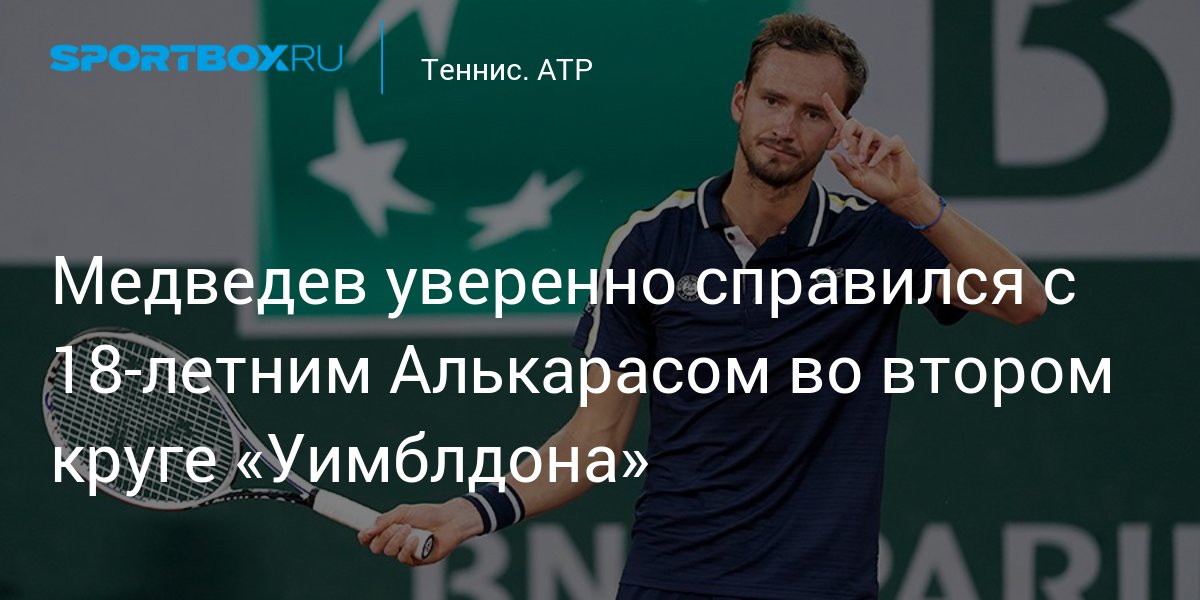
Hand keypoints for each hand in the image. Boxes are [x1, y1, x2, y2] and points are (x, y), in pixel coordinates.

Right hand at [358, 498, 482, 565]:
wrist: (450, 520)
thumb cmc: (428, 514)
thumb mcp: (404, 512)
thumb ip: (386, 519)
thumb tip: (369, 528)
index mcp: (389, 531)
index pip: (370, 539)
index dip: (364, 537)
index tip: (366, 531)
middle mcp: (395, 543)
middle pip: (376, 547)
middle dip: (384, 536)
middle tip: (397, 526)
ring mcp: (404, 552)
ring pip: (389, 552)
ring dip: (397, 539)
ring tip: (409, 528)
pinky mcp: (415, 560)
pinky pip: (403, 558)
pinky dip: (407, 548)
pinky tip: (416, 539)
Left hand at [822, 93, 932, 216]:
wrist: (897, 195)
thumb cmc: (877, 186)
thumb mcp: (857, 180)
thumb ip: (844, 168)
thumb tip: (832, 154)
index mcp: (855, 148)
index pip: (842, 126)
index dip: (833, 111)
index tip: (824, 96)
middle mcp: (867, 142)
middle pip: (853, 123)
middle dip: (846, 131)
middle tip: (846, 146)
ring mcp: (882, 142)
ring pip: (868, 131)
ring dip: (863, 147)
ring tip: (862, 162)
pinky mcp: (895, 145)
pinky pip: (886, 142)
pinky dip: (878, 154)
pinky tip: (874, 164)